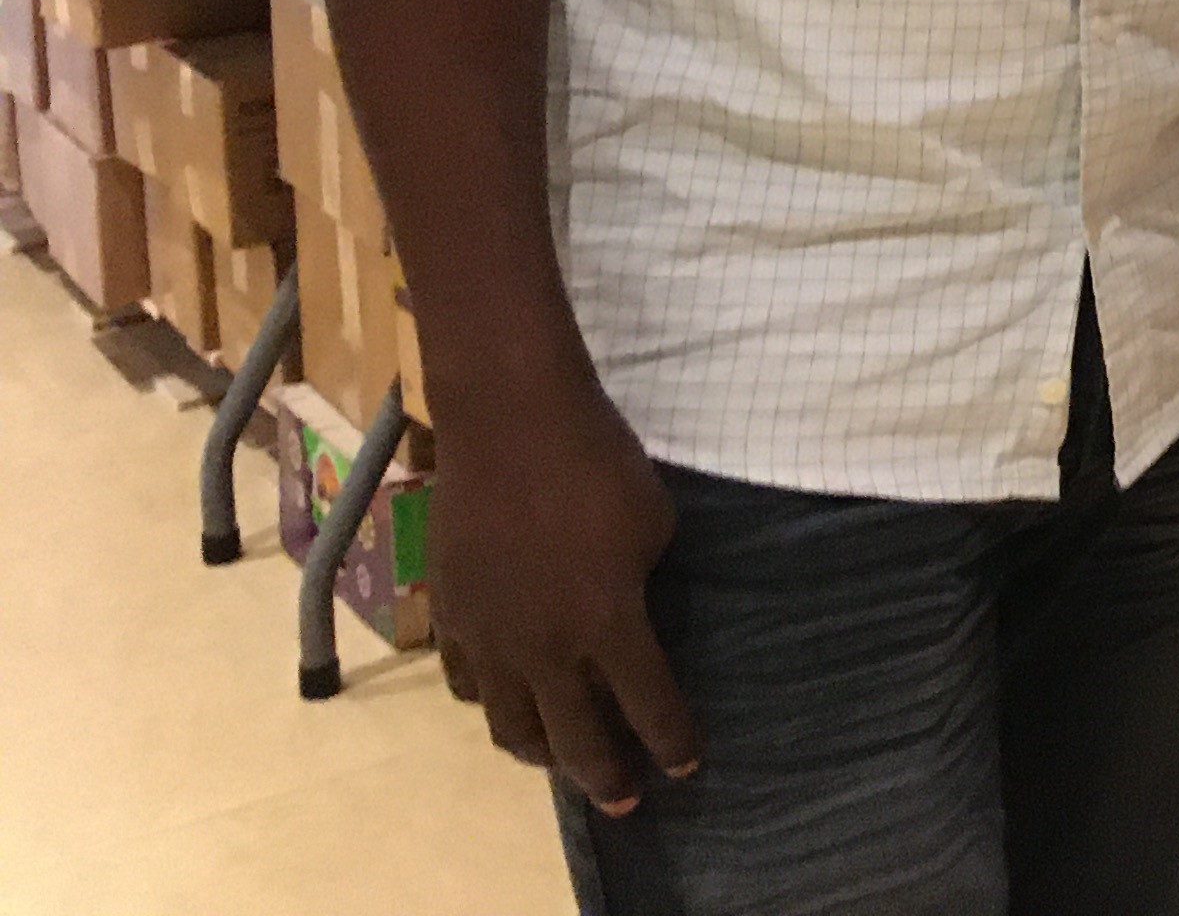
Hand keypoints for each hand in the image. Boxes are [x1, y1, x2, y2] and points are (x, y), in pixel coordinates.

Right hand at [430, 378, 701, 811]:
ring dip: (540, 751)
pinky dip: (489, 701)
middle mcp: (546, 648)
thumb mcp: (654, 524)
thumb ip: (644, 581)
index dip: (671, 742)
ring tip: (560, 757)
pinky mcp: (449, 613)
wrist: (512, 423)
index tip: (684, 766)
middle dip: (605, 777)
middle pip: (575, 742)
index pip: (649, 708)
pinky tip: (505, 698)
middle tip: (624, 798)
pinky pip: (466, 683)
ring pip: (510, 727)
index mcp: (609, 626)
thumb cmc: (600, 463)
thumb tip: (632, 608)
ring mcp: (489, 637)